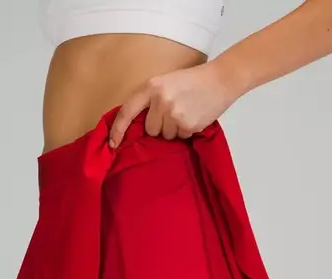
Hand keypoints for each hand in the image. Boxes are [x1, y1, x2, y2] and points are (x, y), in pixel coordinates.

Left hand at [109, 60, 240, 147]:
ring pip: (166, 136)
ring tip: (187, 111)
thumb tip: (136, 127)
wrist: (222, 78)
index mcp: (151, 87)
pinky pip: (180, 137)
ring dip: (175, 129)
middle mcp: (160, 100)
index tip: (112, 143)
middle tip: (176, 110)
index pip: (127, 111)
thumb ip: (149, 100)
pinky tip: (195, 116)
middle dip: (161, 125)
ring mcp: (174, 113)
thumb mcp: (165, 83)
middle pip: (150, 129)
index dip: (117, 130)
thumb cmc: (192, 81)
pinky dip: (187, 130)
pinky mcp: (187, 124)